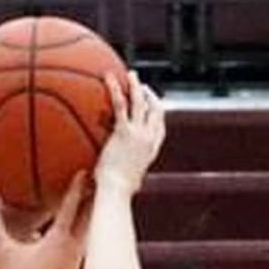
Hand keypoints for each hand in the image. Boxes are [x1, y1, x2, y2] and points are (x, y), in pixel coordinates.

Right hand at [0, 176, 89, 268]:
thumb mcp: (5, 253)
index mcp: (59, 238)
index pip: (71, 205)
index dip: (77, 186)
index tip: (84, 171)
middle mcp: (73, 248)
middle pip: (89, 216)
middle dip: (92, 197)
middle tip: (97, 181)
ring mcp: (77, 262)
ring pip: (88, 235)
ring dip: (89, 219)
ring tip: (92, 207)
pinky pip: (80, 251)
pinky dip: (81, 239)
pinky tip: (78, 239)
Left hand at [92, 72, 166, 195]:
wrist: (115, 193)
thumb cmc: (116, 194)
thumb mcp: (127, 183)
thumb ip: (127, 175)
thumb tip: (120, 181)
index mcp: (151, 152)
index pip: (160, 127)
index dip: (157, 114)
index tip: (152, 104)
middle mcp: (149, 140)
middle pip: (156, 110)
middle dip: (151, 95)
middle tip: (141, 86)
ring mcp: (138, 134)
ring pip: (141, 102)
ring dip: (136, 86)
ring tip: (130, 74)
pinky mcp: (124, 132)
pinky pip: (121, 104)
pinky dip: (116, 89)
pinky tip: (108, 78)